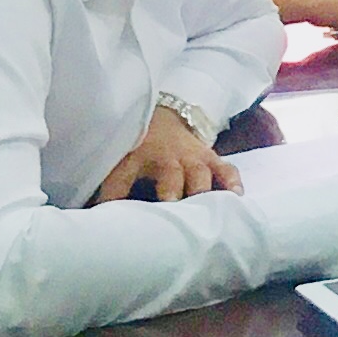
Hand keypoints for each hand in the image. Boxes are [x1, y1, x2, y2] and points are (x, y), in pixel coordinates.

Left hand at [94, 106, 237, 204]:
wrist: (166, 119)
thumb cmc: (140, 148)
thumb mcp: (120, 164)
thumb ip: (113, 189)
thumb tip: (100, 217)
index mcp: (138, 157)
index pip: (124, 176)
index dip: (118, 194)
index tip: (123, 214)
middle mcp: (168, 157)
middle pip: (172, 176)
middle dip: (174, 195)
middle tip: (176, 215)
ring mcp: (193, 156)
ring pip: (201, 173)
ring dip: (204, 192)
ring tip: (209, 212)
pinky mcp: (212, 157)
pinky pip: (226, 168)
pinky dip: (232, 181)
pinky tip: (236, 196)